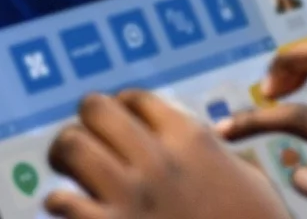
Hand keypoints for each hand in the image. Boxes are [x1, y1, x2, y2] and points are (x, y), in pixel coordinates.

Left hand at [44, 91, 289, 218]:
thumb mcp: (246, 176)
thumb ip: (214, 150)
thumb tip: (200, 138)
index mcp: (189, 138)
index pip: (134, 98)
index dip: (119, 109)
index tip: (117, 126)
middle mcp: (157, 158)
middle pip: (95, 108)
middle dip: (86, 122)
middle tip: (87, 141)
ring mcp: (132, 195)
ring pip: (72, 144)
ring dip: (65, 155)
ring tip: (69, 171)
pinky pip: (62, 200)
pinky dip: (60, 203)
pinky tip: (70, 208)